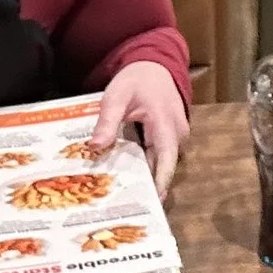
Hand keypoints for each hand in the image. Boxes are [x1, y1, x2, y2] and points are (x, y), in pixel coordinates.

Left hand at [93, 61, 188, 196]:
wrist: (154, 64)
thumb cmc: (137, 79)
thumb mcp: (116, 96)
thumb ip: (107, 121)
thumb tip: (95, 147)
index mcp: (166, 125)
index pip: (165, 160)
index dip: (160, 183)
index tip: (152, 203)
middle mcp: (177, 135)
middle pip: (162, 167)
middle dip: (148, 187)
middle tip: (129, 208)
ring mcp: (175, 137)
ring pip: (160, 163)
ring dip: (145, 177)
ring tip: (125, 197)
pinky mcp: (170, 137)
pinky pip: (158, 155)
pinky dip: (145, 165)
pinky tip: (128, 176)